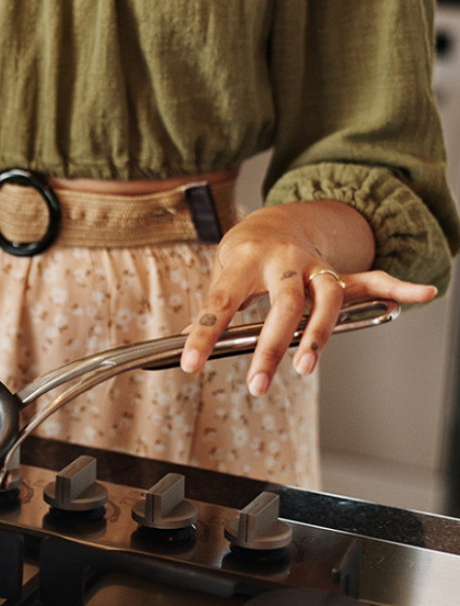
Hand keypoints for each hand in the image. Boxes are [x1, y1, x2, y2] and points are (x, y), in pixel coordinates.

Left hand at [180, 200, 437, 394]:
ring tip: (308, 365)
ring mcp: (314, 266)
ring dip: (320, 331)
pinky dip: (399, 286)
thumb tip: (182, 347)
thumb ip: (213, 313)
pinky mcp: (336, 274)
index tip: (190, 364)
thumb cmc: (241, 259)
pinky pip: (372, 279)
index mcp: (243, 262)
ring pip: (327, 296)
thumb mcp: (220, 278)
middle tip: (258, 382)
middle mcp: (282, 262)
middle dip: (272, 345)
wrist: (268, 223)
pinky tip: (423, 293)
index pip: (220, 302)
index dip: (203, 335)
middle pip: (283, 303)